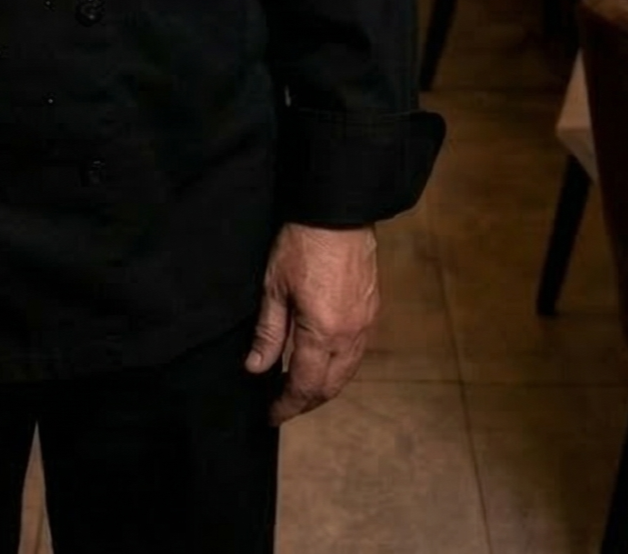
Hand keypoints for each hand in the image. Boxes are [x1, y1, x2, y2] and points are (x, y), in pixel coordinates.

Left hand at [245, 222, 378, 423]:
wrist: (338, 212)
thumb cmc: (302, 244)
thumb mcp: (274, 287)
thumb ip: (268, 333)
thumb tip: (256, 369)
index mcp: (323, 333)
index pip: (304, 385)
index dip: (286, 405)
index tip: (271, 415)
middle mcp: (349, 336)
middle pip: (330, 387)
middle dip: (306, 402)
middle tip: (283, 406)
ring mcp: (365, 324)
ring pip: (346, 373)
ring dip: (324, 387)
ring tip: (300, 388)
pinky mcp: (371, 311)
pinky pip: (356, 353)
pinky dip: (338, 367)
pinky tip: (323, 361)